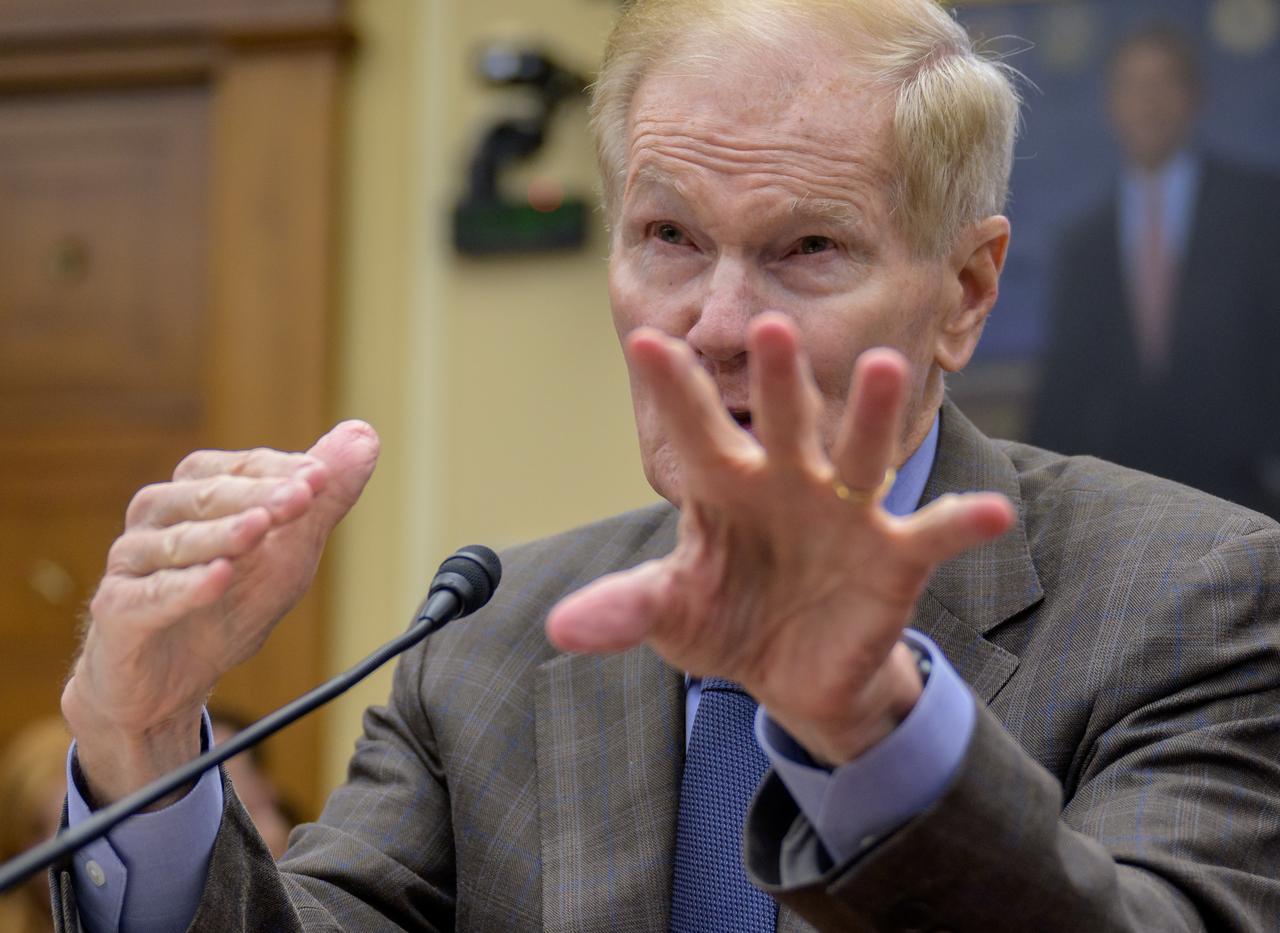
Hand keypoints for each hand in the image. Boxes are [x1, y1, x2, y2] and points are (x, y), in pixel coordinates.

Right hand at [63, 421, 379, 804]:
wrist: (169, 683)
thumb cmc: (227, 606)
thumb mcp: (290, 553)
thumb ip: (325, 498)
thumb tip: (364, 435)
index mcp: (196, 491)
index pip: (243, 468)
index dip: (283, 471)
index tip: (323, 476)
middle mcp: (158, 515)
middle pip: (208, 495)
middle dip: (259, 495)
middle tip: (303, 496)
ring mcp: (132, 562)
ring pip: (178, 540)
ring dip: (223, 533)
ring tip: (260, 528)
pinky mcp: (118, 610)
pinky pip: (151, 595)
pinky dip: (186, 587)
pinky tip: (218, 578)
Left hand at [546, 315, 1012, 764]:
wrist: (791, 669)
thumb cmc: (726, 618)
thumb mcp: (672, 613)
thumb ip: (626, 610)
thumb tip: (560, 627)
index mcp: (726, 485)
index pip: (696, 431)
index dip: (672, 392)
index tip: (644, 342)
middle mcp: (788, 482)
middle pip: (784, 423)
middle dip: (778, 382)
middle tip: (771, 329)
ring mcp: (844, 513)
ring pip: (860, 455)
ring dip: (872, 416)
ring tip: (882, 368)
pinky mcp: (893, 555)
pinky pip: (933, 534)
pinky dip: (963, 522)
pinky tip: (993, 512)